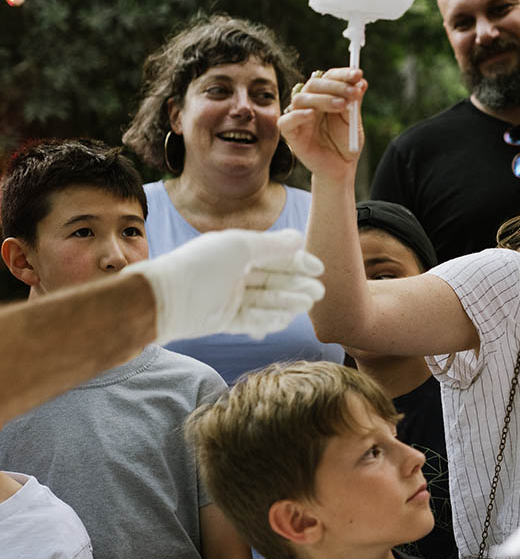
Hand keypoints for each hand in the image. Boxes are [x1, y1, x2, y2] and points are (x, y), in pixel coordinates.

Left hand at [129, 228, 324, 342]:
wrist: (163, 299)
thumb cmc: (201, 266)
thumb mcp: (240, 247)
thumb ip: (273, 244)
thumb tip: (299, 238)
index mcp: (236, 251)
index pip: (273, 255)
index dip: (297, 261)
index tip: (318, 269)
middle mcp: (233, 273)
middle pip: (272, 278)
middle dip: (296, 284)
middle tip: (318, 292)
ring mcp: (228, 297)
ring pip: (265, 300)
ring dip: (287, 302)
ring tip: (307, 305)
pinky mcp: (222, 319)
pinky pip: (251, 319)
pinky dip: (269, 319)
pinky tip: (286, 320)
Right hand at [278, 67, 367, 180]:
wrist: (341, 168)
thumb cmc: (346, 144)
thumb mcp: (354, 122)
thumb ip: (355, 102)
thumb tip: (361, 81)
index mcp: (324, 97)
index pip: (328, 78)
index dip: (342, 74)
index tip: (358, 74)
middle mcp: (309, 104)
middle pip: (314, 84)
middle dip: (336, 86)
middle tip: (354, 92)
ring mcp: (298, 117)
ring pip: (301, 98)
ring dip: (322, 98)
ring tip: (342, 105)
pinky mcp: (290, 133)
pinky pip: (287, 120)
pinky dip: (299, 115)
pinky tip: (312, 115)